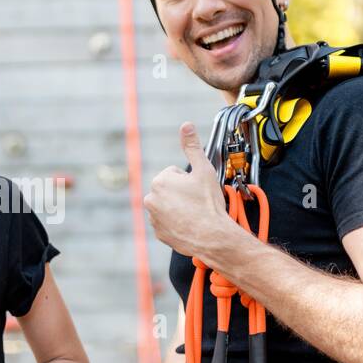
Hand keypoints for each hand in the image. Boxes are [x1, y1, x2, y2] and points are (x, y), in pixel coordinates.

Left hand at [144, 122, 232, 258]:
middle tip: (197, 201)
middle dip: (182, 193)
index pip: (175, 174)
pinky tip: (190, 224)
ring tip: (194, 213)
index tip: (198, 189)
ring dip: (179, 207)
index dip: (190, 180)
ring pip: (169, 206)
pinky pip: (168, 223)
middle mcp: (151, 199)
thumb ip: (192, 146)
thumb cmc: (208, 205)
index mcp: (160, 181)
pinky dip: (177, 222)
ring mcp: (153, 218)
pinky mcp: (158, 233)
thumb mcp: (203, 170)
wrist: (211, 236)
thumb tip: (186, 126)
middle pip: (170, 190)